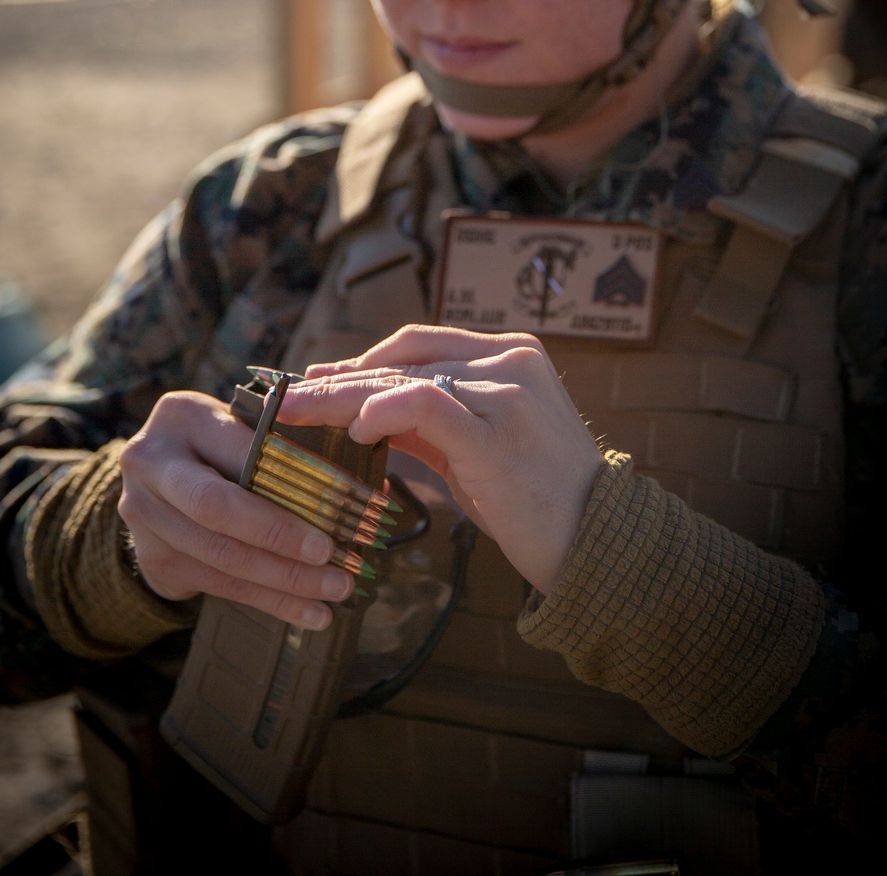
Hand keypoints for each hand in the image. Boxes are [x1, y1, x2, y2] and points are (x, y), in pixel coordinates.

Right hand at [118, 390, 353, 629]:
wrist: (155, 476)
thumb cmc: (219, 441)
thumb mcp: (239, 423)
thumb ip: (281, 440)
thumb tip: (363, 478)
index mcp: (182, 416)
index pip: (241, 451)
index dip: (290, 480)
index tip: (341, 506)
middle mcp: (151, 464)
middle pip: (218, 510)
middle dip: (281, 538)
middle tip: (333, 558)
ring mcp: (144, 516)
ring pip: (221, 557)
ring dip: (284, 580)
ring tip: (335, 590)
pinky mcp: (153, 559)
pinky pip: (219, 585)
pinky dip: (270, 601)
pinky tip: (309, 612)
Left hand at [282, 325, 604, 595]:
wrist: (595, 543)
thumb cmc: (535, 497)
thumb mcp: (478, 445)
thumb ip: (429, 420)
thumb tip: (361, 412)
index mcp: (511, 354)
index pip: (421, 343)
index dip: (364, 358)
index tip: (319, 378)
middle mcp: (511, 362)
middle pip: (405, 359)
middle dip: (340, 377)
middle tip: (290, 396)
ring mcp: (507, 393)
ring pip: (405, 379)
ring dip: (344, 396)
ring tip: (300, 413)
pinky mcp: (496, 433)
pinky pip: (426, 405)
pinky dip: (382, 411)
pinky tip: (355, 429)